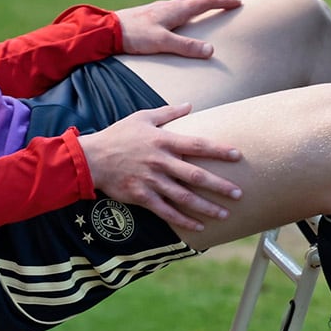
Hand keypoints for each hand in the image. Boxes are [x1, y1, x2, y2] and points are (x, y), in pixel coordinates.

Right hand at [79, 104, 243, 234]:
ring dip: (206, 207)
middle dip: (219, 185)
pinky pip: (167, 211)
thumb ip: (168, 112)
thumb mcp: (142, 117)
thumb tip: (189, 105)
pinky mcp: (142, 197)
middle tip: (239, 193)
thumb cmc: (118, 135)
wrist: (91, 158)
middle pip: (196, 175)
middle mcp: (161, 162)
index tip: (238, 155)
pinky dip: (184, 220)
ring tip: (225, 213)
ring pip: (184, 197)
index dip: (219, 150)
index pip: (198, 145)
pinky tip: (199, 225)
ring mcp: (152, 181)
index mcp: (163, 141)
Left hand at [115, 0, 240, 57]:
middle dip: (214, 0)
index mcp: (174, 10)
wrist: (106, 31)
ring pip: (184, 2)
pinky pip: (174, 8)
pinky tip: (180, 17)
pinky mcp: (150, 15)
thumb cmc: (134, 36)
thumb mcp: (162, 42)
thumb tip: (211, 50)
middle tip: (228, 3)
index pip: (204, 2)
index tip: (238, 3)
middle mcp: (168, 6)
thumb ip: (186, 47)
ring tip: (208, 7)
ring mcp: (158, 9)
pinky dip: (186, 9)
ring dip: (200, 3)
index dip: (222, 1)